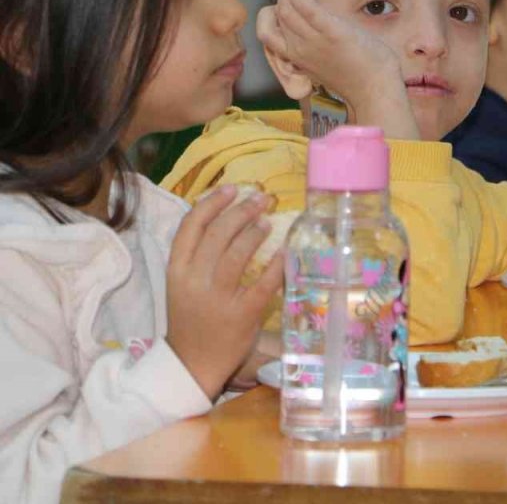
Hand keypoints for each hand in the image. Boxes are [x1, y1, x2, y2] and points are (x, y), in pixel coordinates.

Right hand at [166, 185, 284, 400]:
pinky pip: (263, 284)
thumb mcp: (183, 283)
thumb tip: (229, 216)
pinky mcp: (242, 315)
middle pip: (218, 235)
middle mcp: (194, 281)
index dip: (212, 203)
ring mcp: (218, 299)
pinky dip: (275, 265)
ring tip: (267, 221)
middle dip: (241, 211)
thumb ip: (198, 255)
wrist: (192, 363)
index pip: (191, 227)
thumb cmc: (192, 317)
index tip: (232, 189)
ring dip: (255, 232)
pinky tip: (284, 251)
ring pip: (237, 254)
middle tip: (260, 199)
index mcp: (176, 271)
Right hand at [258, 0, 418, 138]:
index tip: (290, 5)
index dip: (275, 16)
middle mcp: (298, 50)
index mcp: (295, 58)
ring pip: (284, 10)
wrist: (375, 89)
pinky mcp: (331, 32)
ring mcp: (313, 41)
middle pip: (275, 17)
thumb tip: (311, 26)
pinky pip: (305, 8)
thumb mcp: (325, 62)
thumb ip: (313, 46)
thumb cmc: (356, 76)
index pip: (269, 32)